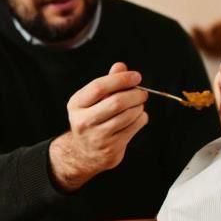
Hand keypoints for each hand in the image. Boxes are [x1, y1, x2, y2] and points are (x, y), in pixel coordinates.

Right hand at [49, 62, 147, 191]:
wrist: (83, 153)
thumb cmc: (91, 120)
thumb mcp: (92, 100)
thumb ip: (107, 83)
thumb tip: (120, 66)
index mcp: (77, 104)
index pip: (99, 87)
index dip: (121, 79)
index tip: (136, 76)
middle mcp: (84, 121)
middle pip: (116, 102)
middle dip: (135, 94)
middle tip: (143, 93)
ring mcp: (97, 137)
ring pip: (128, 116)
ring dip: (139, 107)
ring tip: (138, 105)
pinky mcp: (111, 148)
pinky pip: (134, 128)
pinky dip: (141, 119)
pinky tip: (137, 117)